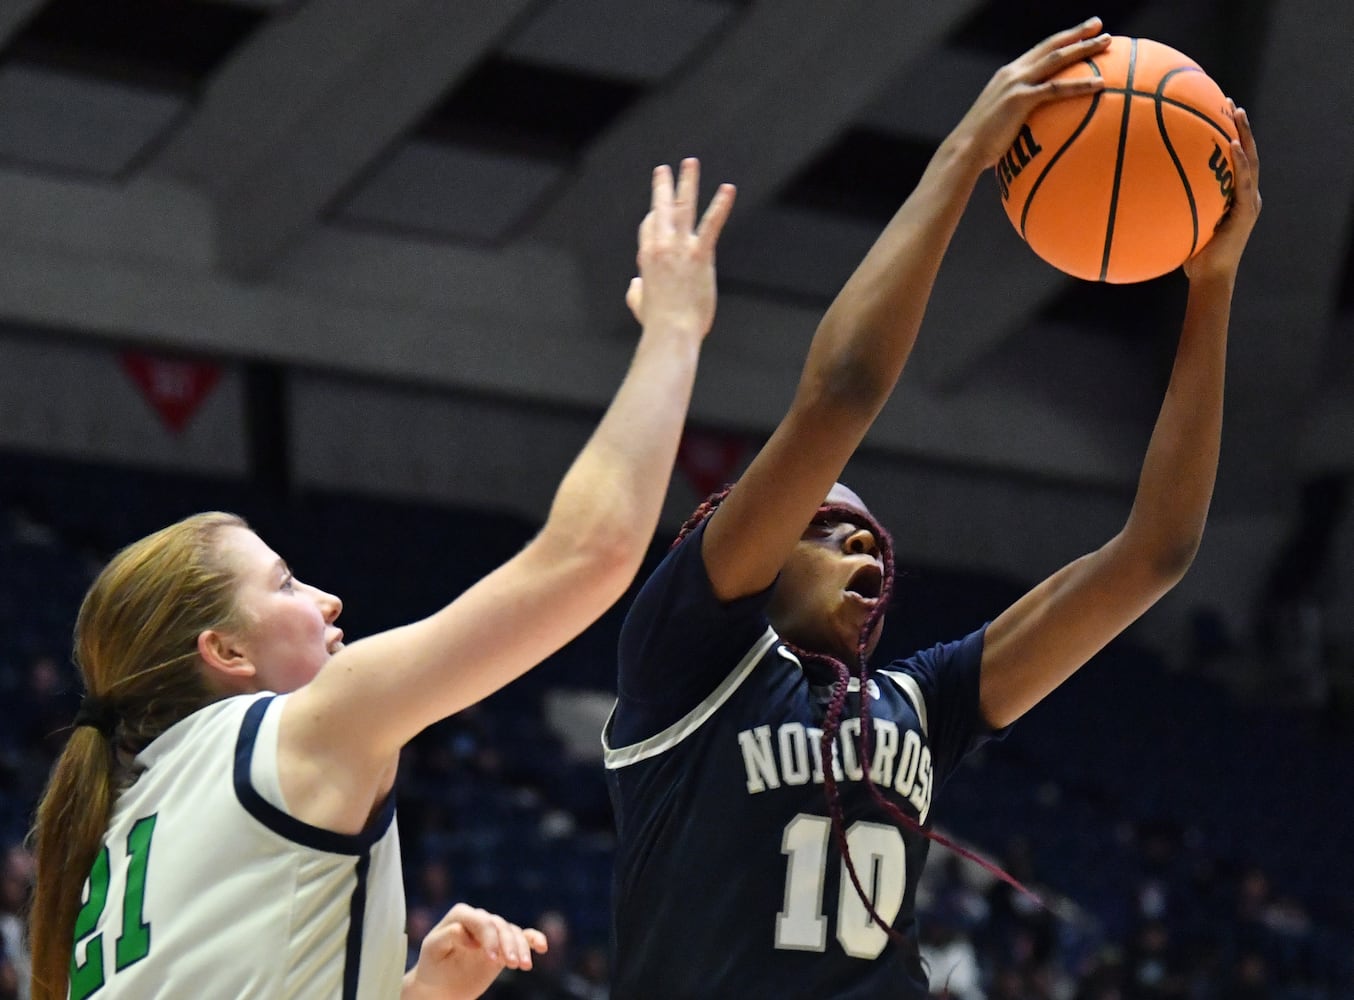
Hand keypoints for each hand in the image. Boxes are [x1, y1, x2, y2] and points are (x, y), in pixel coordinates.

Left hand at [402, 904, 547, 999]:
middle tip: (512, 965)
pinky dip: (534, 939)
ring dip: (521, 947)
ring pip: (513, 932)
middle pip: (500, 926)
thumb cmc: (433, 966)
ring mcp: (493, 932)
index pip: (481, 921)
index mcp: (461, 915)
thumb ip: (446, 935)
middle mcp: (479, 919)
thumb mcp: (432, 950)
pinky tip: (542, 947)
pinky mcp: (504, 945)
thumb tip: (464, 931)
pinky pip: (523, 937)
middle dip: (508, 944)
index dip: (489, 937)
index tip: (491, 959)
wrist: (441, 985)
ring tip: (523, 966)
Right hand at [624, 158, 735, 339]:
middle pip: (660, 208)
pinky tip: (728, 189)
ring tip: (690, 163)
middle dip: (662, 187)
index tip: (656, 213)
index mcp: (647, 258)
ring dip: (687, 182)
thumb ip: (636, 292)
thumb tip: (635, 285)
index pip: (649, 226)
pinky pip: (711, 224)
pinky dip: (720, 205)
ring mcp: (680, 248)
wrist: (671, 331)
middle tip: (663, 170)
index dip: (653, 219)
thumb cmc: (657, 323)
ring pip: (683, 207)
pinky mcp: (700, 254)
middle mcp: (660, 247)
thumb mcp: (639, 305)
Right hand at [948, 17, 1110, 169]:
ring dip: (1084, 49)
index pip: (1039, 50)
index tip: (1082, 32)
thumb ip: (1017, 114)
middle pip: (1051, 46)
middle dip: (1077, 33)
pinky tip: (1100, 84)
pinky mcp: (1019, 100)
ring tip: (1107, 44)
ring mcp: (1016, 84)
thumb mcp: (1000, 120)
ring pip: (1056, 59)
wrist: (964, 150)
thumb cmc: (982, 145)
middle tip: (1100, 26)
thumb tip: (1036, 126)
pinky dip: (1079, 85)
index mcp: (1008, 75)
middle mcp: (1013, 72)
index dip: (1061, 39)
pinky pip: (1056, 89)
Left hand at [1183, 102, 1260, 281]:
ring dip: (1244, 136)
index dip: (1230, 136)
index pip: (1234, 161)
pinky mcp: (1246, 211)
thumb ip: (1173, 204)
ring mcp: (1248, 202)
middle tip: (1230, 104)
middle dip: (1240, 128)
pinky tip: (1231, 145)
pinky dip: (1238, 162)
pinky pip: (1243, 181)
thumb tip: (1141, 189)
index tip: (1219, 113)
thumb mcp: (1181, 222)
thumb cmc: (1190, 253)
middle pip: (1246, 154)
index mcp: (1233, 195)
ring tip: (1236, 114)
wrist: (1208, 277)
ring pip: (1250, 162)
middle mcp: (1244, 195)